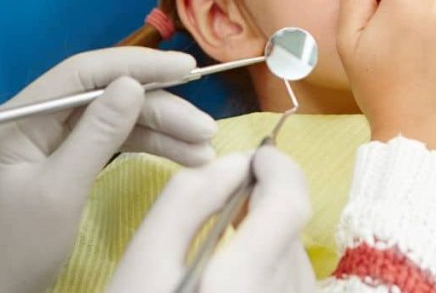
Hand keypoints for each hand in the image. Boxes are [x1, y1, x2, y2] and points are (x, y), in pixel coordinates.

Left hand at [0, 47, 216, 292]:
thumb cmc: (15, 248)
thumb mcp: (60, 191)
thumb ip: (97, 134)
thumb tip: (132, 83)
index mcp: (19, 117)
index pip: (84, 73)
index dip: (138, 65)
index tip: (186, 67)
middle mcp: (35, 120)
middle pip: (106, 96)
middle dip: (160, 108)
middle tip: (206, 128)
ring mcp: (51, 142)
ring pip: (117, 119)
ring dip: (162, 130)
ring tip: (205, 147)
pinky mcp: (66, 163)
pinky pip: (114, 143)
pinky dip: (149, 147)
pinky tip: (184, 155)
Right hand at [106, 146, 315, 292]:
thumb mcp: (143, 261)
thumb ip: (188, 200)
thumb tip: (236, 162)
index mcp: (245, 282)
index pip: (291, 202)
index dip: (279, 167)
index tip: (255, 156)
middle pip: (291, 228)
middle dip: (263, 205)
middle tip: (224, 207)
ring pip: (293, 257)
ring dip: (266, 241)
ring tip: (219, 259)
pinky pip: (291, 286)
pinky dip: (268, 273)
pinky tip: (230, 288)